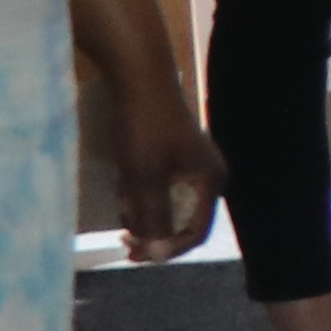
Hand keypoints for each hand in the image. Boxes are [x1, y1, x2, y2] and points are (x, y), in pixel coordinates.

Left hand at [104, 79, 225, 262]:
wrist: (140, 77)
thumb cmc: (145, 127)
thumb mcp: (145, 176)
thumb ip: (153, 215)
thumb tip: (156, 251)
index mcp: (210, 182)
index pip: (195, 232)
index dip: (166, 249)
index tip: (134, 253)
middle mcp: (207, 177)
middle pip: (182, 219)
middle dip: (152, 230)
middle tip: (122, 238)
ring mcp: (191, 165)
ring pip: (168, 204)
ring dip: (144, 212)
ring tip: (121, 207)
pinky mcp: (175, 155)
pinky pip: (162, 187)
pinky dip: (142, 195)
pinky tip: (124, 188)